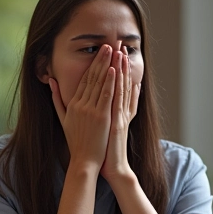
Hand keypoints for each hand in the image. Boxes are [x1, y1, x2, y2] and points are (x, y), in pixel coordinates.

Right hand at [49, 44, 114, 172]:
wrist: (83, 160)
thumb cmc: (76, 142)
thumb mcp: (63, 119)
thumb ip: (57, 99)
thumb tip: (51, 81)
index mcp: (73, 103)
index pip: (84, 79)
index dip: (92, 64)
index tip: (99, 51)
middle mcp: (80, 104)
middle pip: (92, 77)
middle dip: (101, 60)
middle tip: (108, 45)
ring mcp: (90, 110)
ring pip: (100, 83)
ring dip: (107, 66)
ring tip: (114, 51)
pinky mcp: (101, 117)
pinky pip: (106, 95)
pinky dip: (110, 82)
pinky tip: (114, 70)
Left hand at [101, 45, 139, 181]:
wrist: (112, 168)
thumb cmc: (104, 151)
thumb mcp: (101, 130)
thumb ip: (98, 115)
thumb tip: (90, 103)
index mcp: (115, 112)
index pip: (115, 86)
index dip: (115, 69)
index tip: (113, 53)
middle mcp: (120, 111)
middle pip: (120, 83)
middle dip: (120, 64)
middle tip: (120, 45)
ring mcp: (120, 116)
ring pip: (121, 88)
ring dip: (121, 69)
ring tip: (121, 52)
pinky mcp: (117, 122)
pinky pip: (117, 101)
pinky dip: (117, 86)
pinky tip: (117, 73)